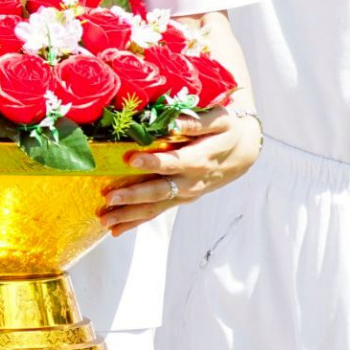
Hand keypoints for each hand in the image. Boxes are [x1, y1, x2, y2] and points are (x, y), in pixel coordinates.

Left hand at [99, 106, 261, 234]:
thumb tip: (173, 121)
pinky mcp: (181, 198)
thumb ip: (196, 122)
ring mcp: (186, 193)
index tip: (131, 159)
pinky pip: (157, 211)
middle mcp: (192, 181)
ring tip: (105, 219)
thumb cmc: (227, 130)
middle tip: (109, 198)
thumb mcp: (220, 120)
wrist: (244, 152)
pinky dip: (136, 221)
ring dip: (130, 215)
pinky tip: (116, 229)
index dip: (153, 162)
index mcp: (200, 159)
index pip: (174, 162)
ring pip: (156, 207)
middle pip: (160, 191)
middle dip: (134, 196)